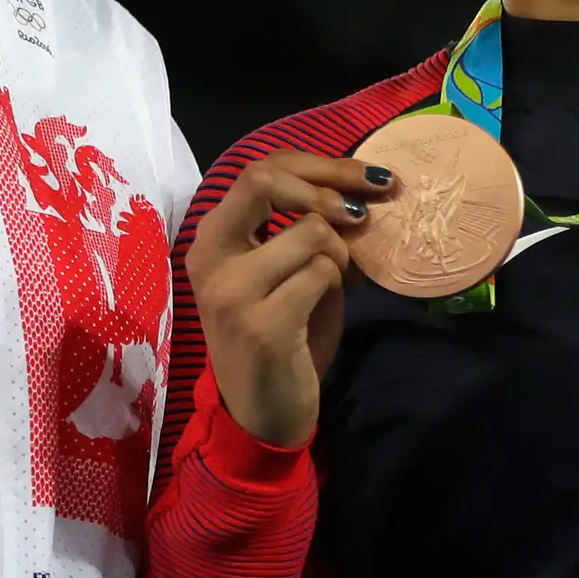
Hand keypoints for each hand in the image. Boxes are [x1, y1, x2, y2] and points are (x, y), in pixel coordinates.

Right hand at [187, 151, 390, 450]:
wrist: (262, 413)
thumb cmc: (281, 337)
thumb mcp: (285, 273)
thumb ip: (303, 230)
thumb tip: (359, 191)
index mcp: (212, 239)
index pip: (259, 170)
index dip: (319, 164)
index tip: (368, 177)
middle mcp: (210, 257)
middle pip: (265, 180)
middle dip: (328, 185)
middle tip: (365, 210)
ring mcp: (231, 290)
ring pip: (310, 232)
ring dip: (340, 252)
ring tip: (337, 281)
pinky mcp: (261, 324)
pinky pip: (321, 273)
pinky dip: (338, 283)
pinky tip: (329, 304)